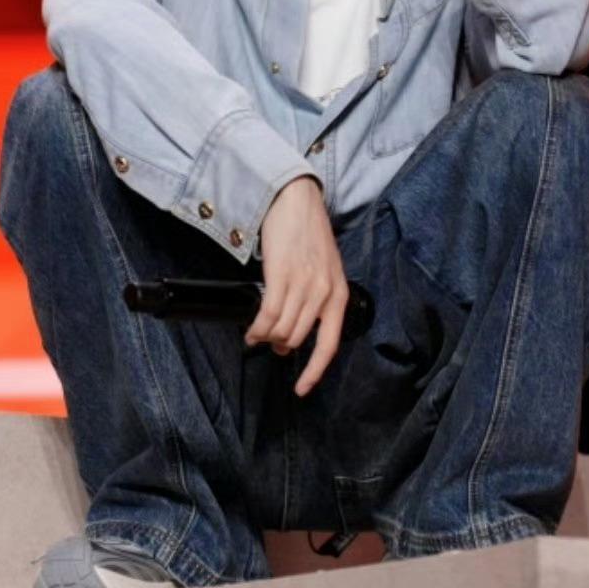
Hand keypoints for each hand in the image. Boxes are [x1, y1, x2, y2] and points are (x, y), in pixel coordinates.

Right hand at [244, 176, 348, 397]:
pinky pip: (267, 317)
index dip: (315, 371)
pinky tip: (251, 330)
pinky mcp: (281, 276)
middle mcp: (324, 293)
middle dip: (280, 345)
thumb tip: (293, 334)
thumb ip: (316, 298)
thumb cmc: (307, 231)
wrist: (295, 199)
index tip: (302, 388)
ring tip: (256, 334)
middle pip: (297, 339)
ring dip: (265, 337)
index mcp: (338, 293)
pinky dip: (256, 329)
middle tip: (268, 341)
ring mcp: (303, 285)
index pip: (329, 345)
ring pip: (281, 331)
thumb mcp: (324, 267)